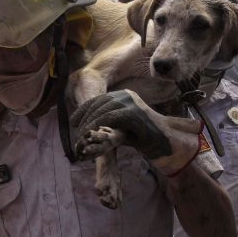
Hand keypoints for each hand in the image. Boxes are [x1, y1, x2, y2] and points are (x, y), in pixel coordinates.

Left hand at [70, 89, 200, 174]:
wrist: (164, 142)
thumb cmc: (143, 136)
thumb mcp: (122, 124)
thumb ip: (108, 120)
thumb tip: (89, 124)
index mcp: (125, 94)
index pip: (99, 98)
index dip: (84, 109)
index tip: (73, 120)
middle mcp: (127, 94)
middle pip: (98, 102)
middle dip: (84, 116)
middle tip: (77, 130)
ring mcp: (131, 102)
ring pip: (102, 109)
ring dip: (89, 123)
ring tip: (82, 135)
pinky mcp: (133, 112)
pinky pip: (109, 117)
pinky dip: (97, 125)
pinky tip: (90, 134)